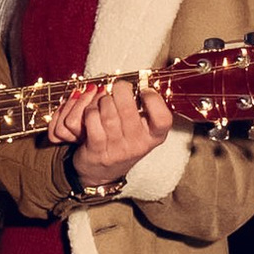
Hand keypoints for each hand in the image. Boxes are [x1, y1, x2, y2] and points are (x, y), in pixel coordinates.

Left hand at [48, 75, 171, 192]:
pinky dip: (90, 110)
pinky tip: (92, 112)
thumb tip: (139, 80)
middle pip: (128, 108)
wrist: (101, 172)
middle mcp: (138, 145)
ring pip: (108, 112)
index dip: (154, 99)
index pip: (163, 119)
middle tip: (117, 90)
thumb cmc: (122, 142)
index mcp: (154, 137)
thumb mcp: (140, 129)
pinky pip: (93, 119)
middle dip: (120, 91)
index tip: (144, 91)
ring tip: (103, 102)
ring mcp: (118, 149)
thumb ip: (144, 109)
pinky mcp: (98, 150)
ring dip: (102, 101)